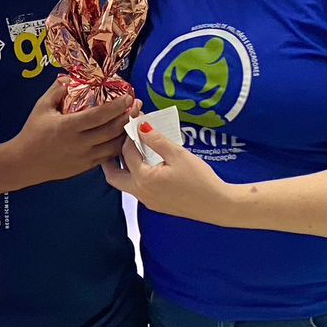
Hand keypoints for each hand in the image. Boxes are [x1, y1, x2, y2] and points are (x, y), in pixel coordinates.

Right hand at [7, 77, 135, 184]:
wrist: (24, 163)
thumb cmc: (32, 134)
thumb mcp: (42, 107)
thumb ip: (57, 90)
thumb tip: (69, 77)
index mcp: (69, 126)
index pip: (100, 115)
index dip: (117, 106)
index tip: (128, 96)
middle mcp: (80, 143)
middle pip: (112, 130)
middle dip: (128, 116)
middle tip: (136, 104)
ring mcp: (85, 157)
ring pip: (114, 145)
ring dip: (126, 132)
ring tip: (133, 119)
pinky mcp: (86, 167)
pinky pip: (108, 156)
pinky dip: (118, 146)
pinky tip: (122, 136)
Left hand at [103, 125, 230, 222]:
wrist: (216, 205)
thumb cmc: (200, 180)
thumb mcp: (178, 155)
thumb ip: (157, 140)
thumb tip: (141, 126)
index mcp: (143, 179)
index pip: (127, 152)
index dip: (129, 134)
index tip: (132, 121)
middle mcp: (140, 192)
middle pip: (113, 176)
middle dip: (109, 160)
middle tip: (111, 143)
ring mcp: (147, 201)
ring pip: (124, 184)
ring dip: (123, 168)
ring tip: (128, 151)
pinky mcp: (156, 204)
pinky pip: (137, 189)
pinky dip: (135, 175)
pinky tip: (146, 165)